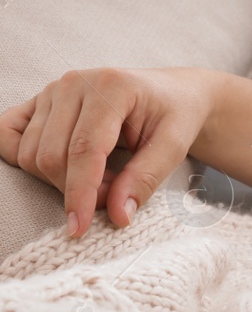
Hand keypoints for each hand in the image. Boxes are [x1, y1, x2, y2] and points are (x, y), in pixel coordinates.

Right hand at [0, 67, 209, 236]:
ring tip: (102, 176)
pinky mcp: (38, 102)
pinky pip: (6, 136)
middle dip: (79, 189)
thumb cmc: (174, 116)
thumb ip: (145, 178)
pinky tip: (61, 167)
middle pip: (52, 157)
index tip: (78, 227)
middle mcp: (75, 83)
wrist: (173, 94)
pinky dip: (25, 161)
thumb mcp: (175, 146)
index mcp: (112, 86)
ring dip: (61, 179)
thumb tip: (118, 215)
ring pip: (30, 154)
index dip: (80, 193)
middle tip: (115, 192)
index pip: (84, 150)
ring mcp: (52, 90)